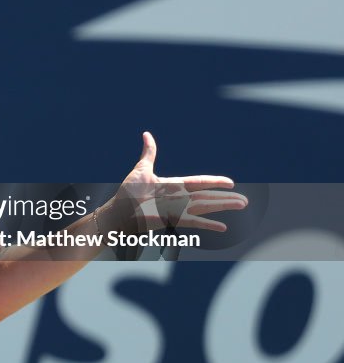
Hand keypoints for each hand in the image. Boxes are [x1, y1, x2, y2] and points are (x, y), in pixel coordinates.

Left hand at [114, 131, 247, 232]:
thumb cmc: (128, 192)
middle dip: (225, 198)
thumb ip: (149, 152)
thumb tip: (147, 134)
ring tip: (241, 205)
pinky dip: (208, 225)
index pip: (199, 182)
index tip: (230, 182)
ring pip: (206, 207)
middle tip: (244, 200)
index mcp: (173, 185)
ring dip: (223, 206)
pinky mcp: (172, 219)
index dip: (214, 182)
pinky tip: (222, 227)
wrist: (119, 210)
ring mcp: (177, 209)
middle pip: (207, 197)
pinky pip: (194, 222)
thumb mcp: (141, 169)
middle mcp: (179, 198)